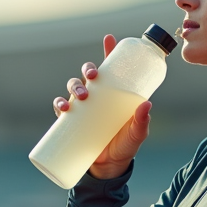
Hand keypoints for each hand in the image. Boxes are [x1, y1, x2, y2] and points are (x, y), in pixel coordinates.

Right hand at [51, 34, 152, 179]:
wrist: (108, 168)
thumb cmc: (125, 146)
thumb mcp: (137, 134)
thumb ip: (142, 121)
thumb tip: (147, 105)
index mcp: (114, 94)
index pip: (112, 68)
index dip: (109, 51)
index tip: (109, 38)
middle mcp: (98, 97)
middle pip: (89, 74)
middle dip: (88, 70)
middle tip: (94, 77)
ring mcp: (83, 108)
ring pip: (74, 86)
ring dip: (75, 85)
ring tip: (81, 95)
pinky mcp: (71, 121)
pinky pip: (61, 107)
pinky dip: (59, 104)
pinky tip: (62, 107)